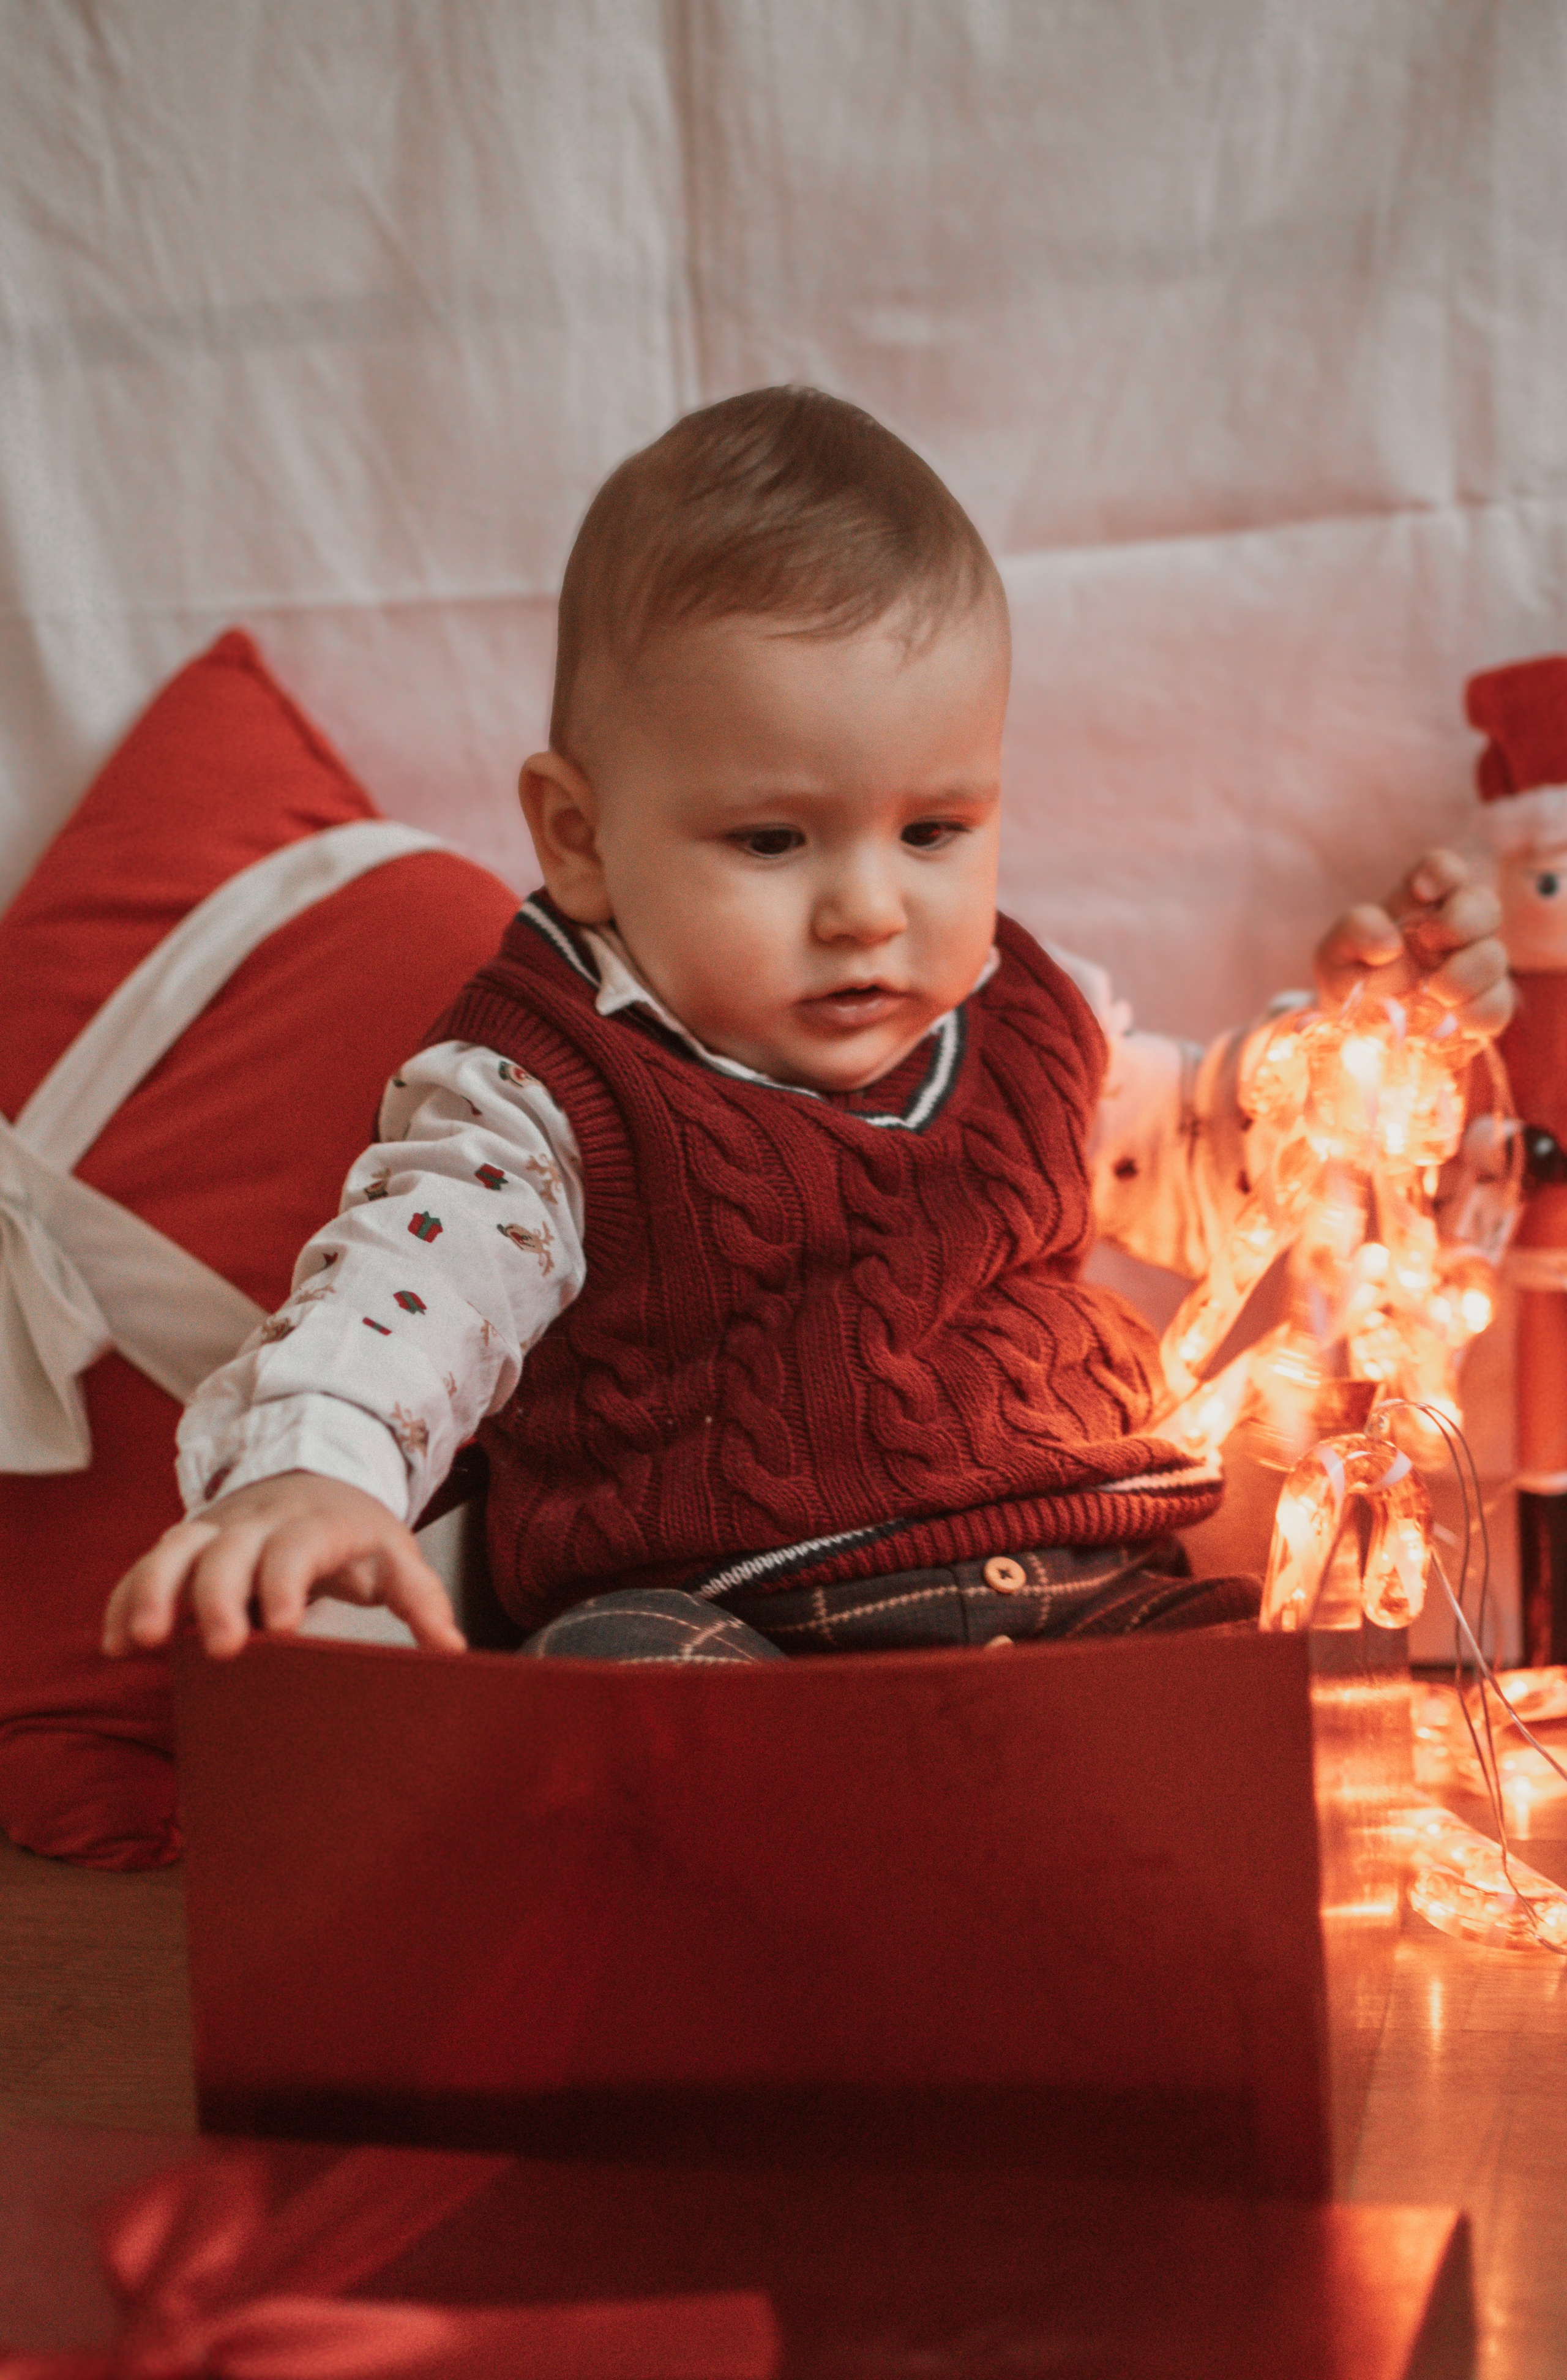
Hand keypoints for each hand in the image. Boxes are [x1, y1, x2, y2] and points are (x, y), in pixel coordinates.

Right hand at [102, 1472, 466, 1660]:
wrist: (317, 1475)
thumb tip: (453, 1652)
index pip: (299, 1547)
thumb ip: (421, 1600)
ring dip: (154, 1591)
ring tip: (140, 1641)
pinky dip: (125, 1598)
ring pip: (176, 1548)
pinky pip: (148, 1564)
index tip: (284, 1625)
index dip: (287, 1581)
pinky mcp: (187, 1543)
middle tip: (219, 1647)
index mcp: (317, 1523)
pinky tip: (115, 1643)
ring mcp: (217, 1528)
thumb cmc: (356, 1533)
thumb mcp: (395, 1556)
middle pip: (230, 1549)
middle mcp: (260, 1520)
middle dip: (217, 1596)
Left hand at [1313, 849, 1514, 1037]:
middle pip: (1483, 905)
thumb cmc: (1348, 980)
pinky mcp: (1479, 1008)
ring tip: (1435, 990)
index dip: (1443, 872)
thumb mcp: (1335, 953)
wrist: (1350, 1032)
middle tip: (1429, 942)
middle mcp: (1452, 931)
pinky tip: (1454, 1018)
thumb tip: (1391, 943)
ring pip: (1495, 955)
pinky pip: (1499, 1005)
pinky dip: (1479, 1010)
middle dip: (1463, 920)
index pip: (1445, 870)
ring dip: (1468, 972)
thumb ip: (1356, 932)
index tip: (1422, 890)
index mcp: (1418, 906)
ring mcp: (1472, 969)